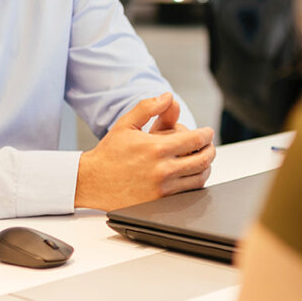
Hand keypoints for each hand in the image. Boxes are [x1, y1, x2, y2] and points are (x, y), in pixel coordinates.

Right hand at [75, 93, 215, 210]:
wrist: (91, 182)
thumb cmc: (109, 152)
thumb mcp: (126, 124)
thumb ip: (148, 108)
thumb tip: (169, 97)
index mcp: (156, 148)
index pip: (195, 140)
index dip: (206, 134)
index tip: (207, 132)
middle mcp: (162, 170)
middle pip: (202, 160)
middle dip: (210, 151)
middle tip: (209, 146)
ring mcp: (162, 189)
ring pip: (198, 179)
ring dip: (206, 168)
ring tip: (203, 160)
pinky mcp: (159, 203)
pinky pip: (187, 194)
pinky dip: (194, 184)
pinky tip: (191, 176)